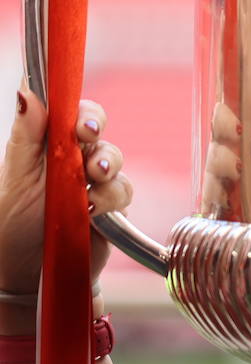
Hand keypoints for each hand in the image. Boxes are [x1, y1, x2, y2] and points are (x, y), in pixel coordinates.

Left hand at [0, 90, 133, 296]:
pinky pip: (124, 191)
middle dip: (98, 134)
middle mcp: (71, 158)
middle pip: (97, 130)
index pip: (68, 112)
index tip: (82, 124)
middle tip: (90, 147)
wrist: (28, 271)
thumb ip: (26, 136)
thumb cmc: (14, 222)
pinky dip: (112, 199)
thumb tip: (27, 92)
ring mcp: (92, 181)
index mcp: (45, 144)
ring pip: (114, 160)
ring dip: (107, 168)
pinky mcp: (110, 207)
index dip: (81, 111)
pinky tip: (94, 212)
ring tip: (91, 186)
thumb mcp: (17, 176)